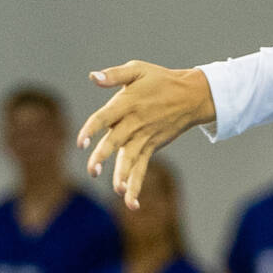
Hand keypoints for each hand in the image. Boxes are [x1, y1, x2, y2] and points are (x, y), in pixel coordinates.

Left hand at [76, 61, 214, 209]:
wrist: (191, 96)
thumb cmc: (160, 80)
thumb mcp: (138, 69)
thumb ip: (114, 74)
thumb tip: (93, 76)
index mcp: (127, 102)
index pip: (105, 117)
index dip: (92, 129)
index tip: (81, 143)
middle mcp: (135, 121)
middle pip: (116, 140)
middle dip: (103, 156)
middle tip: (93, 171)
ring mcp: (144, 136)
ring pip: (130, 158)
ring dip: (123, 174)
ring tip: (117, 189)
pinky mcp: (151, 146)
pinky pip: (142, 168)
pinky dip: (136, 184)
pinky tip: (130, 203)